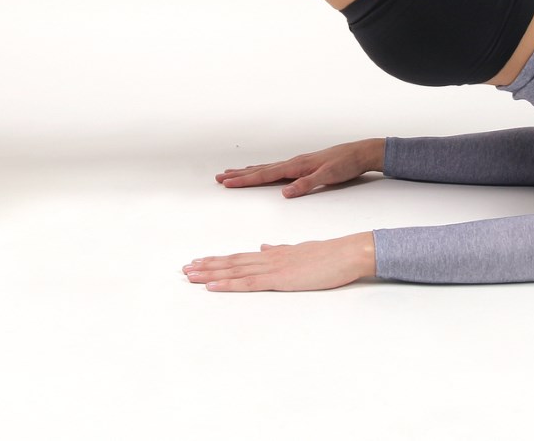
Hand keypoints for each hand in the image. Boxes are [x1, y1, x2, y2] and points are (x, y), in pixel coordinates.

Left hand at [183, 233, 375, 292]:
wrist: (346, 253)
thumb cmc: (329, 255)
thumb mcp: (300, 251)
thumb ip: (280, 250)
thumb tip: (264, 247)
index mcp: (274, 254)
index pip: (240, 257)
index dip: (219, 260)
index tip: (201, 261)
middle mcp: (268, 258)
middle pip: (232, 262)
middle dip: (207, 266)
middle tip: (186, 269)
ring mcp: (273, 268)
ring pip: (234, 271)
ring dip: (210, 274)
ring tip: (191, 275)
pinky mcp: (280, 280)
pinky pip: (248, 283)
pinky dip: (227, 284)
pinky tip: (212, 286)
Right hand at [215, 139, 381, 197]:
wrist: (360, 153)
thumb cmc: (346, 164)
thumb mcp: (328, 176)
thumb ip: (306, 184)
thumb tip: (285, 192)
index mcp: (297, 166)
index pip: (265, 175)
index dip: (245, 180)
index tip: (228, 182)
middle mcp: (294, 163)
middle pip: (260, 170)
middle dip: (239, 175)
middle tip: (220, 177)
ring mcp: (297, 163)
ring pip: (266, 168)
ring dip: (248, 172)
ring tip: (232, 173)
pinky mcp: (303, 165)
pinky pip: (276, 169)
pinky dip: (263, 171)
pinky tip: (261, 172)